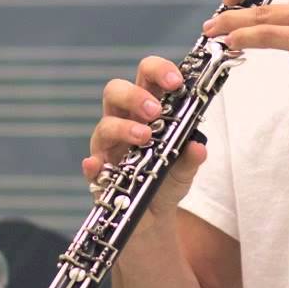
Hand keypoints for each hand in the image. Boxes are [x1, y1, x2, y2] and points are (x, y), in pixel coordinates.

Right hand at [83, 55, 207, 209]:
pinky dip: (93, 164)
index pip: (147, 76)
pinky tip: (98, 165)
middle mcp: (123, 121)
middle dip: (134, 95)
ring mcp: (108, 146)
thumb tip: (197, 147)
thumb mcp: (185, 169)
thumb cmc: (167, 180)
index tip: (176, 81)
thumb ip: (191, 157)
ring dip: (123, 128)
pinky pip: (91, 165)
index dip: (158, 71)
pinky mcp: (98, 174)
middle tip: (155, 111)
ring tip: (145, 137)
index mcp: (147, 109)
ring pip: (104, 125)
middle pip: (115, 91)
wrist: (154, 217)